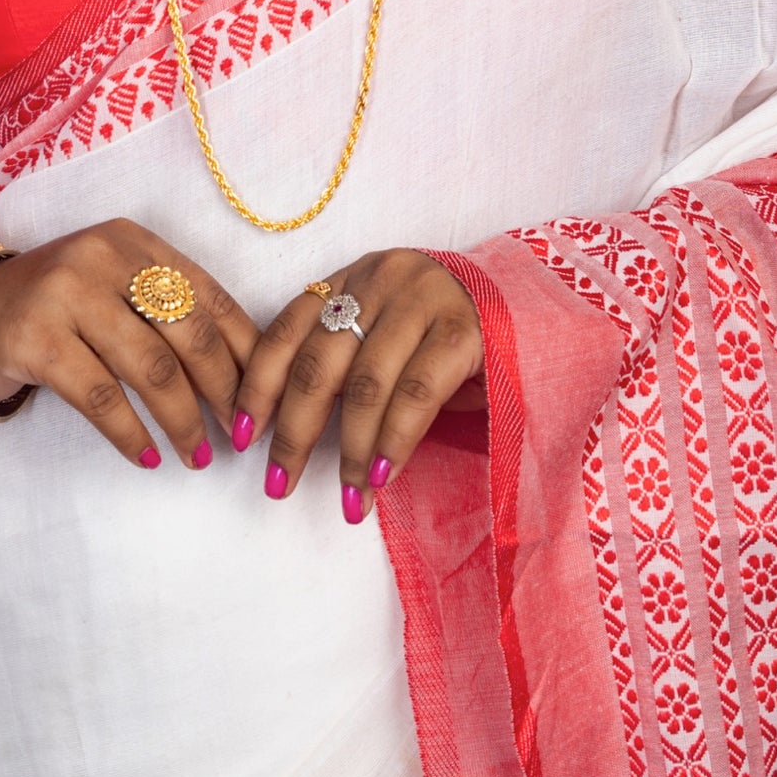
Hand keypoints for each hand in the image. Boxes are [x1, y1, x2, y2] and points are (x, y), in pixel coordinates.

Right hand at [0, 219, 258, 470]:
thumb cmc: (60, 308)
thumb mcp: (114, 290)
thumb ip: (168, 314)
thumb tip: (245, 375)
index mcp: (134, 242)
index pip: (209, 296)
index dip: (245, 351)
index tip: (263, 397)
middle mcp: (102, 256)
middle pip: (188, 330)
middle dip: (222, 389)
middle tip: (237, 432)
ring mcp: (66, 294)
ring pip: (150, 367)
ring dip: (184, 420)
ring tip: (198, 455)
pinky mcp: (37, 339)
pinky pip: (101, 397)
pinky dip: (132, 434)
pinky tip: (149, 456)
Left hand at [233, 249, 485, 521]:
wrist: (533, 308)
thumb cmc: (445, 337)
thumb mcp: (385, 336)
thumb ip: (344, 364)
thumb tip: (288, 432)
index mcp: (350, 277)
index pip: (285, 331)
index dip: (258, 387)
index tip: (242, 436)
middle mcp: (380, 278)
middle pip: (318, 362)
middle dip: (293, 432)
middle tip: (278, 485)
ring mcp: (422, 299)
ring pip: (365, 383)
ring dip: (348, 451)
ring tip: (346, 499)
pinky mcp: (463, 330)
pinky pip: (415, 394)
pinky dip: (393, 441)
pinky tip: (380, 476)